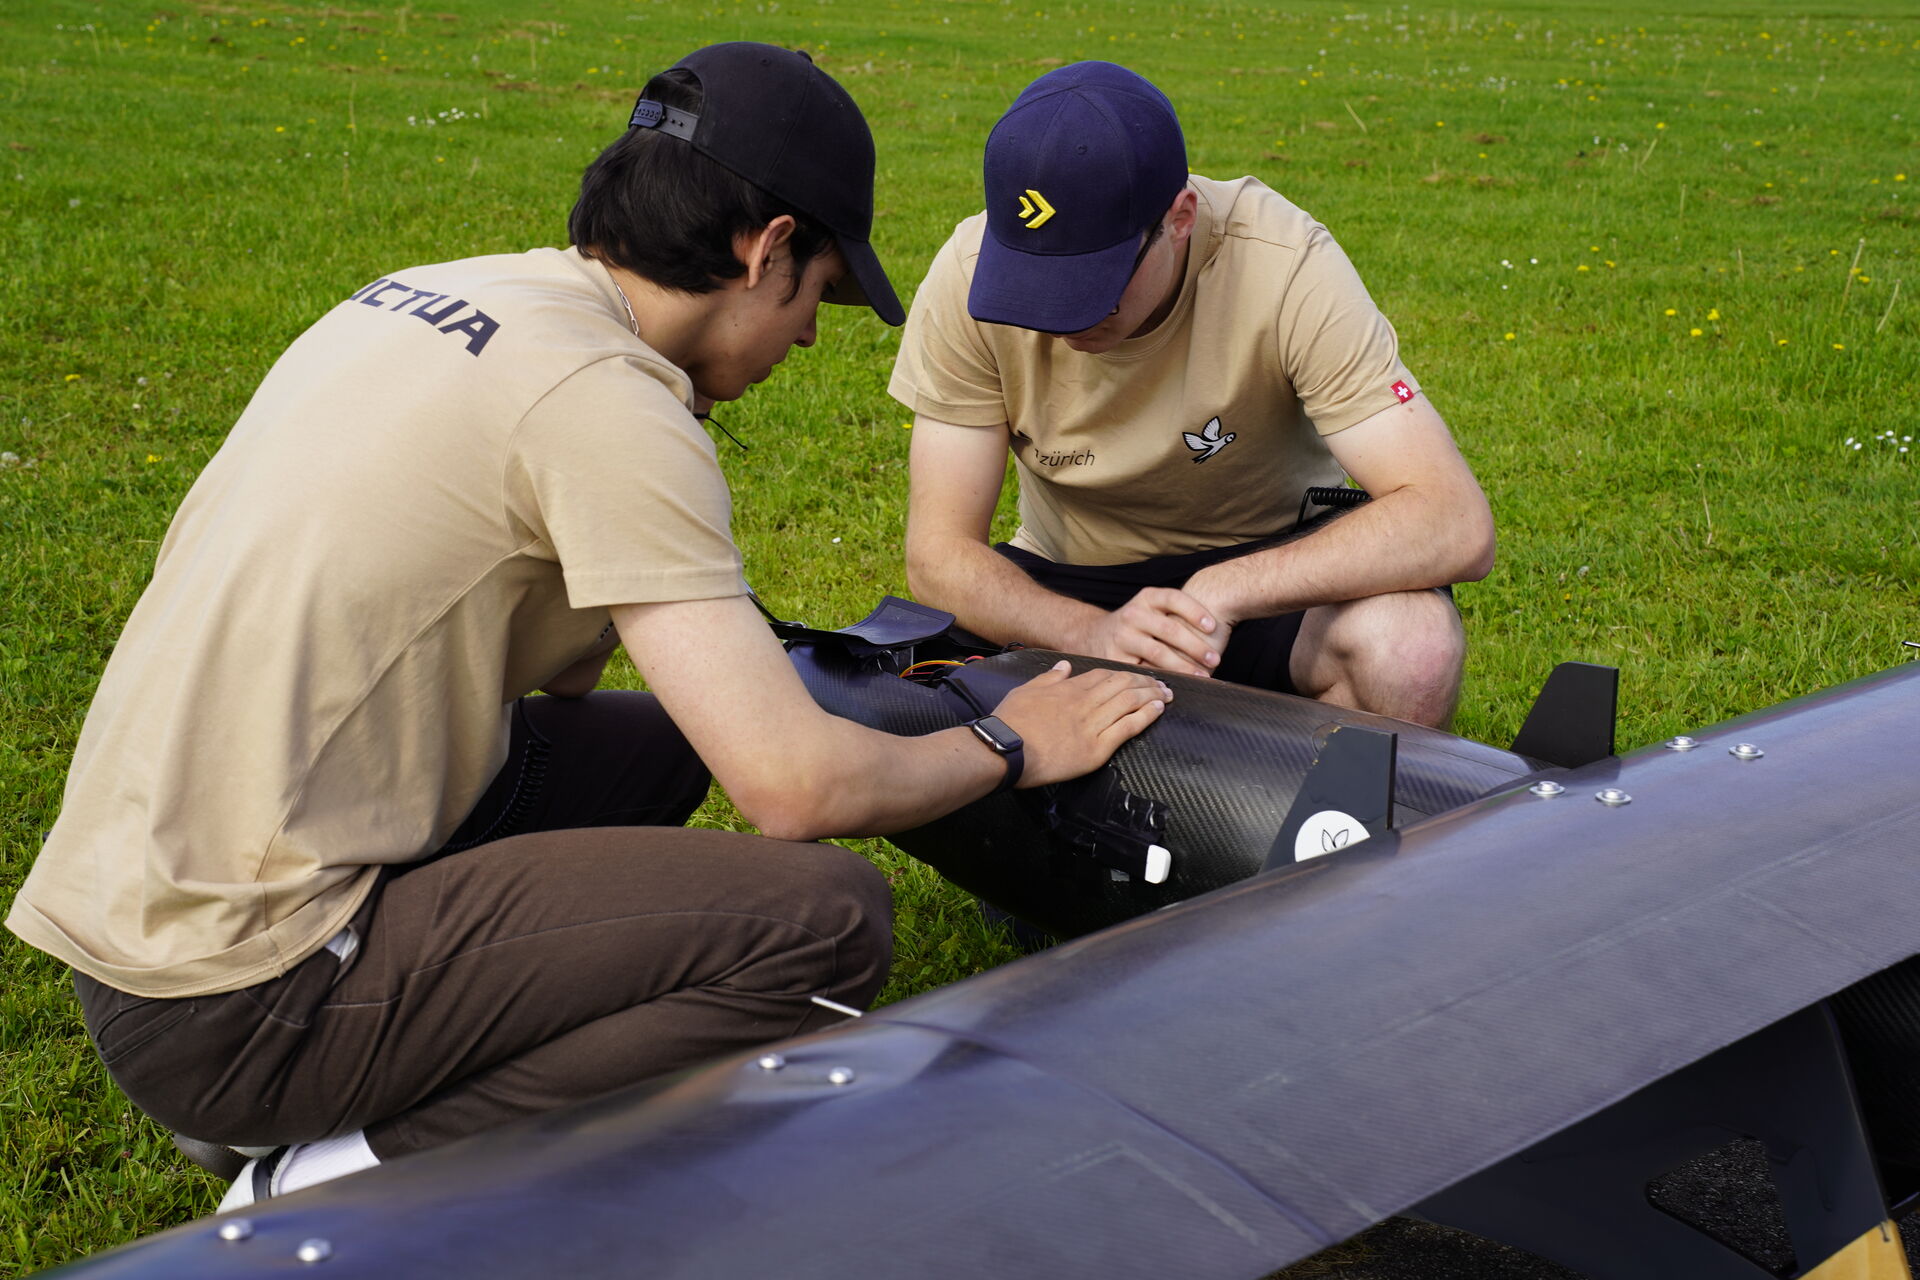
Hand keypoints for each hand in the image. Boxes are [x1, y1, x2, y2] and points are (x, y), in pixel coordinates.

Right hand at [988, 660, 1170, 786]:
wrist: (1004, 749)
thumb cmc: (1010, 723)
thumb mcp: (1025, 691)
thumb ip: (1048, 678)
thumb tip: (1063, 666)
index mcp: (1068, 689)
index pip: (1103, 675)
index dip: (1124, 674)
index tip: (1137, 676)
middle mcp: (1084, 702)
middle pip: (1122, 684)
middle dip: (1145, 682)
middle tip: (1162, 683)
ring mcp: (1092, 725)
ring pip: (1130, 702)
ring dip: (1152, 695)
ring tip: (1166, 694)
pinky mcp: (1096, 748)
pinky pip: (1127, 727)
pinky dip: (1146, 716)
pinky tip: (1158, 710)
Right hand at [1078, 587, 1221, 677]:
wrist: (1094, 635)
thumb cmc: (1139, 625)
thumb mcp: (1152, 610)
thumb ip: (1177, 616)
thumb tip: (1218, 633)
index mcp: (1147, 598)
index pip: (1174, 598)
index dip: (1195, 611)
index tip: (1213, 627)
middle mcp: (1133, 614)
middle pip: (1169, 629)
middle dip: (1196, 646)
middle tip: (1215, 659)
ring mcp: (1123, 636)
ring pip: (1158, 653)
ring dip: (1184, 666)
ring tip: (1203, 676)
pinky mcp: (1114, 658)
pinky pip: (1143, 670)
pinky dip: (1163, 678)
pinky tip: (1178, 684)